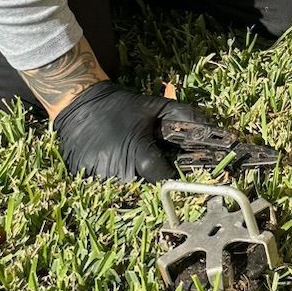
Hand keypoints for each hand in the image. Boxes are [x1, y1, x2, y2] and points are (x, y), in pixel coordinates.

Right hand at [49, 79, 177, 181]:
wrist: (81, 103)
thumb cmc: (121, 106)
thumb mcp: (154, 107)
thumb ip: (183, 115)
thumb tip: (210, 126)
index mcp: (139, 154)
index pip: (163, 179)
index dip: (168, 174)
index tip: (168, 168)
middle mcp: (119, 170)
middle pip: (143, 186)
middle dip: (148, 176)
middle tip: (144, 160)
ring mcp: (99, 176)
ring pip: (123, 188)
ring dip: (127, 177)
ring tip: (124, 159)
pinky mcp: (83, 177)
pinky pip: (102, 186)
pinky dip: (108, 177)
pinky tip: (108, 160)